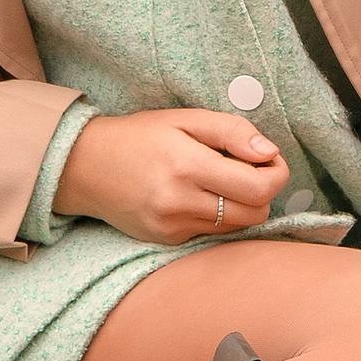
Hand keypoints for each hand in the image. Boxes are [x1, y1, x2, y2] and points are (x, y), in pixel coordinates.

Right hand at [53, 108, 289, 244]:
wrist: (85, 167)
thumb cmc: (139, 136)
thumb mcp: (185, 119)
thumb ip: (232, 132)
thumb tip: (269, 151)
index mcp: (187, 166)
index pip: (258, 187)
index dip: (276, 172)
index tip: (268, 158)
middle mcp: (180, 203)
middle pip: (255, 213)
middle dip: (263, 191)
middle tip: (248, 168)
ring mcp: (173, 227)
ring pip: (237, 227)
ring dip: (241, 205)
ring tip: (220, 180)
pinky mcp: (167, 241)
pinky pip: (212, 233)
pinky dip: (217, 216)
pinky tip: (198, 195)